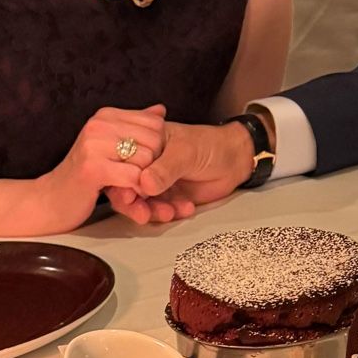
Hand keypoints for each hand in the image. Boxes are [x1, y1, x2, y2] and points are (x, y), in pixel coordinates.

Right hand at [3, 105, 169, 234]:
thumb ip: (136, 127)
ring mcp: (93, 144)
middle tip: (141, 180)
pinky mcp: (92, 167)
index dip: (159, 148)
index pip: (155, 123)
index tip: (145, 165)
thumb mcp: (111, 146)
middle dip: (155, 165)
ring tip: (132, 188)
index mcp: (105, 116)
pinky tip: (128, 195)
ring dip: (145, 180)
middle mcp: (99, 124)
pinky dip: (137, 190)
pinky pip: (135, 176)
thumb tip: (160, 110)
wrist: (50, 201)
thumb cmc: (84, 177)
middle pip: (155, 140)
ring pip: (147, 159)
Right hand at [130, 119, 257, 222]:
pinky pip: (161, 210)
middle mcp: (147, 165)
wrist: (235, 160)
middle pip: (128, 188)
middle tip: (143, 213)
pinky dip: (170, 213)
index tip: (128, 195)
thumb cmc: (209, 144)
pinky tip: (185, 208)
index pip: (123, 165)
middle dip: (133, 204)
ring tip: (169, 212)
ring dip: (153, 211)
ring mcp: (157, 182)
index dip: (121, 182)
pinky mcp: (169, 197)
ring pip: (143, 203)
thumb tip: (144, 184)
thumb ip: (165, 169)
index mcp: (145, 145)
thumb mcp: (185, 152)